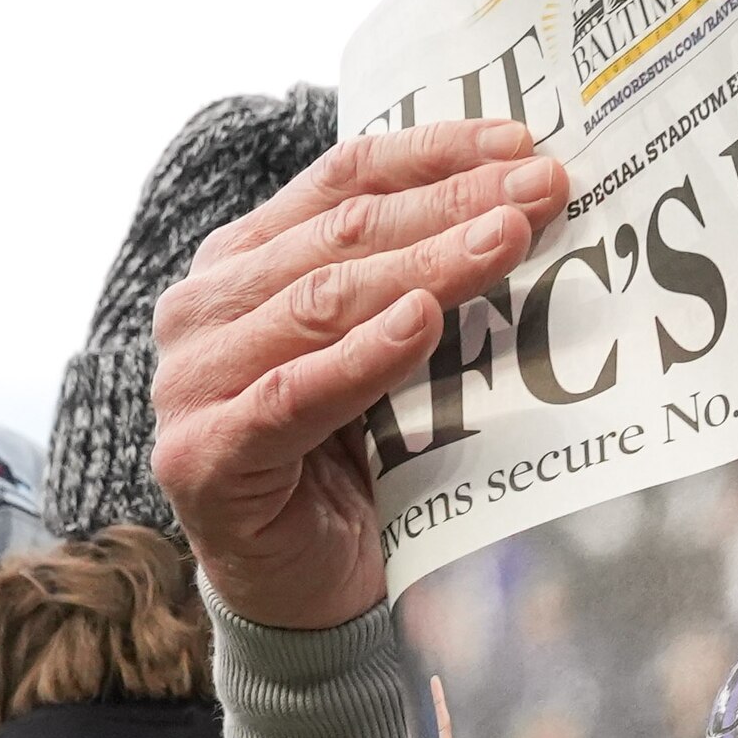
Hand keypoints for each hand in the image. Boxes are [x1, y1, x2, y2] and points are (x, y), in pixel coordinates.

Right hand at [149, 119, 565, 631]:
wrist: (304, 593)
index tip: (524, 143)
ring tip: (508, 237)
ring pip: (322, 303)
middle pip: (342, 235)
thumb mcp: (386, 353)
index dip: (434, 154)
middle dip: (452, 205)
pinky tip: (421, 324)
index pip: (341, 180)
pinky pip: (293, 394)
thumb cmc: (353, 462)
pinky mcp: (205, 456)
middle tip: (544, 188)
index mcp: (242, 262)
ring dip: (426, 265)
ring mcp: (193, 382)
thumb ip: (414, 282)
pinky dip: (361, 357)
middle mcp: (204, 308)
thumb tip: (524, 204)